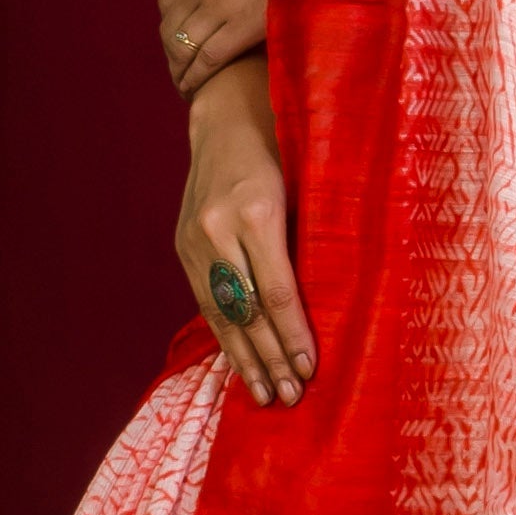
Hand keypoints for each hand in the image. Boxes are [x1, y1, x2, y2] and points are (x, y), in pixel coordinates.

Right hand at [176, 59, 315, 407]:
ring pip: (221, 313)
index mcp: (256, 212)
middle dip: (270, 358)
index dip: (293, 335)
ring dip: (244, 359)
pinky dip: (225, 336)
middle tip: (290, 397)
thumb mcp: (305, 186)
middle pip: (247, 310)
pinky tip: (239, 363)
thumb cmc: (282, 149)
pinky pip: (206, 302)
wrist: (224, 118)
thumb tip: (332, 306)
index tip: (311, 368)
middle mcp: (218, 230)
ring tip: (263, 395)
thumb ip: (310, 240)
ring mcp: (195, 241)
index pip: (278, 291)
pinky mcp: (183, 247)